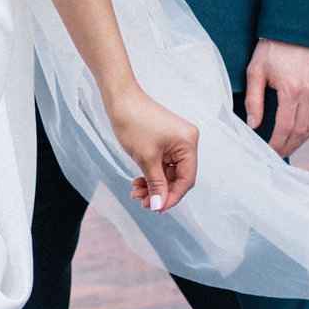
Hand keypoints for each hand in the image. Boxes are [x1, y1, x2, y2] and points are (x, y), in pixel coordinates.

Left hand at [106, 84, 198, 213]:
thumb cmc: (134, 123)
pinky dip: (151, 174)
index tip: (156, 208)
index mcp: (188, 143)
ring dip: (153, 184)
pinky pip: (162, 164)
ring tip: (136, 192)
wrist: (120, 99)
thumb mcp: (146, 159)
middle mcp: (187, 141)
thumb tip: (160, 205)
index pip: (186, 179)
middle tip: (143, 202)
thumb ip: (156, 184)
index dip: (172, 197)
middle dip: (160, 191)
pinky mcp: (166, 140)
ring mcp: (176, 141)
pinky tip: (138, 182)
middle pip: (178, 177)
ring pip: (168, 173)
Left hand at [244, 40, 308, 158]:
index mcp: (292, 89)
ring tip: (289, 146)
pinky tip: (302, 131)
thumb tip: (254, 125)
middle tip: (278, 155)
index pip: (285, 127)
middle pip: (301, 130)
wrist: (297, 25)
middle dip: (289, 145)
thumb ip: (253, 100)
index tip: (268, 153)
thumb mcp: (255, 71)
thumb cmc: (272, 47)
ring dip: (302, 139)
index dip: (277, 143)